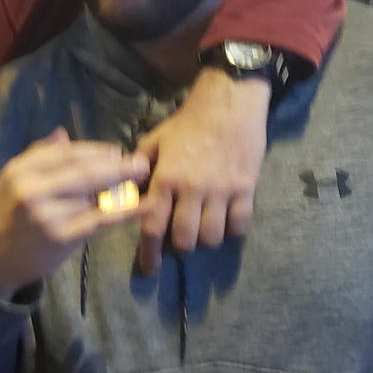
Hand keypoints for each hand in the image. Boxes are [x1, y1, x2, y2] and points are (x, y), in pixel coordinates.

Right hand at [0, 128, 149, 299]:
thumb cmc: (6, 216)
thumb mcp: (13, 180)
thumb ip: (38, 156)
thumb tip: (64, 134)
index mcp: (20, 169)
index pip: (66, 153)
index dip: (96, 151)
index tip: (117, 152)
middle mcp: (31, 188)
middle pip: (84, 170)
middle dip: (117, 166)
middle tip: (142, 163)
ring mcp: (47, 214)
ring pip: (94, 195)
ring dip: (121, 189)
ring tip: (139, 184)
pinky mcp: (61, 237)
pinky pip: (100, 219)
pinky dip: (126, 211)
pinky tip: (145, 205)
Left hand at [133, 68, 267, 275]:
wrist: (228, 103)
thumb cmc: (187, 122)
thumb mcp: (155, 141)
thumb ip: (140, 168)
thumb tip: (126, 191)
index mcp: (166, 178)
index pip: (154, 225)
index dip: (150, 253)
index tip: (148, 269)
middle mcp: (192, 189)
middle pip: (185, 238)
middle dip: (180, 247)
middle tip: (179, 242)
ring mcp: (222, 190)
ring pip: (213, 236)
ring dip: (205, 240)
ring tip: (202, 231)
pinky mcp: (246, 188)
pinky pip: (240, 223)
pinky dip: (232, 230)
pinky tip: (226, 223)